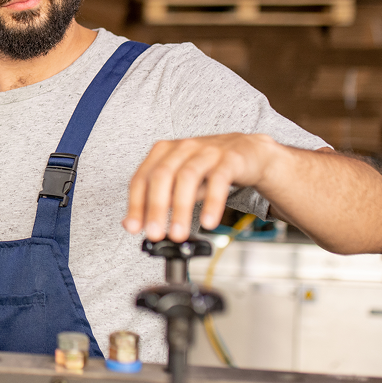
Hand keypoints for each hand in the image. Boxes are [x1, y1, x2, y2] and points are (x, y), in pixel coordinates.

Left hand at [123, 132, 277, 241]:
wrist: (248, 151)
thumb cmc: (210, 166)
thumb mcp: (180, 180)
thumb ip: (159, 200)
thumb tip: (132, 223)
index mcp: (164, 152)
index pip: (142, 177)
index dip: (135, 204)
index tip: (134, 227)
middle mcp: (183, 148)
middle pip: (162, 175)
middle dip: (156, 207)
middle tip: (155, 234)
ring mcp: (206, 151)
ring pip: (188, 177)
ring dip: (181, 208)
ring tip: (178, 233)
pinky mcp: (229, 159)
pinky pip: (219, 180)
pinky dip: (212, 203)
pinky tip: (208, 222)